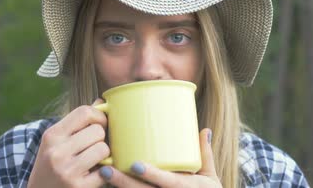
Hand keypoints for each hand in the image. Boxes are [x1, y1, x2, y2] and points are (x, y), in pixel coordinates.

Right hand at [27, 99, 108, 187]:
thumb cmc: (52, 163)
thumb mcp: (56, 140)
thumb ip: (77, 121)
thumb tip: (101, 102)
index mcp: (52, 135)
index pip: (84, 112)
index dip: (99, 116)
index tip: (100, 124)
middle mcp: (57, 152)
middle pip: (98, 131)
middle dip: (101, 138)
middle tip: (93, 146)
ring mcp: (67, 171)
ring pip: (103, 149)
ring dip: (104, 155)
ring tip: (94, 160)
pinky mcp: (78, 187)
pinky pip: (105, 172)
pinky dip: (104, 172)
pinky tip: (94, 174)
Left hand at [98, 128, 221, 187]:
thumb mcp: (210, 177)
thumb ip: (205, 154)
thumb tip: (205, 129)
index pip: (166, 183)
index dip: (151, 174)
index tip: (135, 164)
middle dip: (123, 182)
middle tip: (106, 169)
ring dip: (118, 187)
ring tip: (102, 173)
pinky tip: (106, 184)